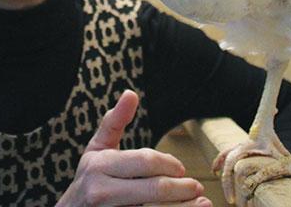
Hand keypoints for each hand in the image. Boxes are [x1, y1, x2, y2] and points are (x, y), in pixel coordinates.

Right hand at [56, 90, 212, 205]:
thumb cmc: (90, 178)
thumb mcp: (97, 148)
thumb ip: (114, 121)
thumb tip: (131, 93)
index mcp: (99, 165)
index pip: (145, 161)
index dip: (169, 164)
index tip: (181, 168)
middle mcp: (101, 191)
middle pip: (154, 188)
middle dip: (181, 187)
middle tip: (196, 186)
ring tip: (201, 202)